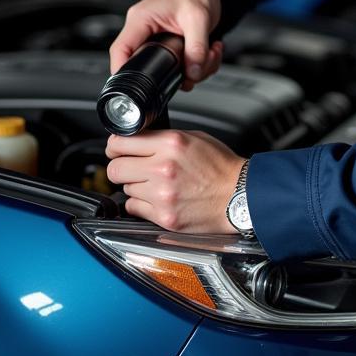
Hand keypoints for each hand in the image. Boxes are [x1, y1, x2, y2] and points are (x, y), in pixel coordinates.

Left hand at [105, 129, 244, 232]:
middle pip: (115, 168)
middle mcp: (164, 168)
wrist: (240, 196)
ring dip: (135, 187)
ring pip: (125, 189)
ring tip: (156, 185)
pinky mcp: (164, 216)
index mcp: (171, 144)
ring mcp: (162, 194)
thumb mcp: (194, 138)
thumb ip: (162, 138)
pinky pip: (134, 208)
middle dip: (120, 168)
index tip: (116, 150)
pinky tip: (157, 199)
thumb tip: (137, 141)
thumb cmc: (221, 168)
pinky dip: (141, 205)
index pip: (120, 142)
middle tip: (131, 169)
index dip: (115, 146)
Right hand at [109, 0, 224, 88]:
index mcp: (141, 20)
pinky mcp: (171, 44)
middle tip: (198, 66)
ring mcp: (157, 39)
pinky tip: (209, 49)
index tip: (135, 86)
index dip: (122, 71)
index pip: (120, 50)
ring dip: (196, 68)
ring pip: (170, 69)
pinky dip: (200, 63)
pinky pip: (182, 64)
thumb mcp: (198, 18)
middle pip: (150, 66)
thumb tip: (193, 73)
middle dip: (178, 73)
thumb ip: (197, 47)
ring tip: (210, 52)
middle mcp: (145, 30)